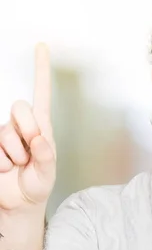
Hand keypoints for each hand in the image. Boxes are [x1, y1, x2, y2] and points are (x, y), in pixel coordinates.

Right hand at [0, 43, 55, 212]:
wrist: (18, 203)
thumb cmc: (37, 185)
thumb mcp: (48, 174)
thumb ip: (46, 156)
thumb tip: (38, 137)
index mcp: (42, 127)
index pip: (41, 94)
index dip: (40, 70)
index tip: (42, 46)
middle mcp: (21, 126)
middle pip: (20, 107)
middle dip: (26, 130)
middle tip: (30, 153)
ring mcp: (2, 135)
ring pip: (4, 131)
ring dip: (13, 154)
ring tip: (18, 166)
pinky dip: (1, 163)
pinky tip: (5, 170)